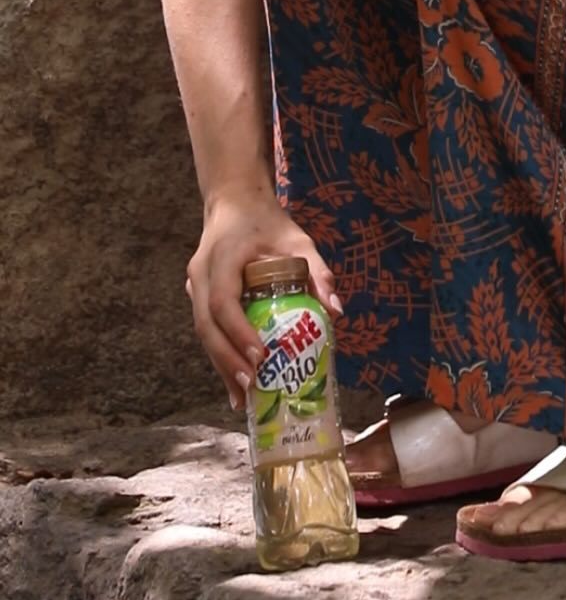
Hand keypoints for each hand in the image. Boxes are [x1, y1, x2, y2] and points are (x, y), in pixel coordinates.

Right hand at [186, 185, 341, 410]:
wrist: (235, 201)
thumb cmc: (268, 222)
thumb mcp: (298, 240)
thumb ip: (318, 271)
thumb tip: (336, 312)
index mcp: (223, 256)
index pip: (224, 300)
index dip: (239, 332)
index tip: (259, 357)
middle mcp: (201, 272)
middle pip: (207, 325)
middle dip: (226, 360)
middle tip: (250, 388)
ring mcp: (195, 284)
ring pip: (203, 331)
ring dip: (221, 365)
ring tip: (242, 397)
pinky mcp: (197, 294)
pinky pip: (206, 328)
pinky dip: (219, 355)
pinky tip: (234, 381)